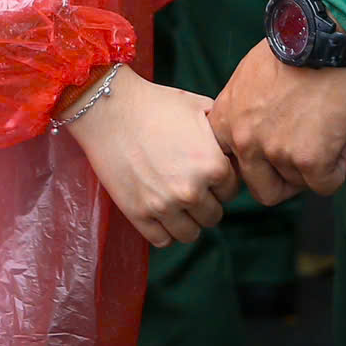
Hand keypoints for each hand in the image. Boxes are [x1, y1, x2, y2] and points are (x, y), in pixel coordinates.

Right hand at [61, 70, 237, 247]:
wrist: (111, 109)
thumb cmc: (157, 105)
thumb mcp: (200, 109)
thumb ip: (222, 133)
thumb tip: (235, 148)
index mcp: (213, 165)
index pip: (232, 190)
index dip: (222, 181)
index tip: (209, 173)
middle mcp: (192, 191)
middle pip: (213, 215)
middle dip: (207, 201)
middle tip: (192, 185)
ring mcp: (164, 206)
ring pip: (191, 234)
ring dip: (188, 220)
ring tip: (178, 201)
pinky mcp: (138, 214)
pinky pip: (162, 240)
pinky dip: (165, 230)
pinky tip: (162, 212)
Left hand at [209, 41, 345, 205]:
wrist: (322, 32)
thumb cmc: (292, 45)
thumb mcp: (248, 77)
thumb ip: (245, 111)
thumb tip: (260, 132)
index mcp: (225, 121)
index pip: (233, 168)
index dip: (258, 164)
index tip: (275, 153)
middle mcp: (244, 141)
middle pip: (263, 189)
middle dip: (287, 177)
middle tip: (305, 154)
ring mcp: (276, 152)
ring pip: (298, 185)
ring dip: (315, 166)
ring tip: (327, 132)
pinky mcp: (310, 159)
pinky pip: (326, 185)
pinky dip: (337, 167)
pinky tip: (340, 140)